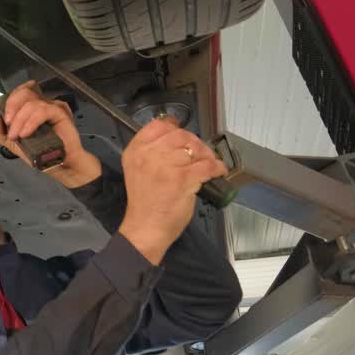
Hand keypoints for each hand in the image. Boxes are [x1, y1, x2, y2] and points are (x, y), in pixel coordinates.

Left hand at [0, 80, 101, 187]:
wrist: (60, 166)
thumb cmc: (40, 154)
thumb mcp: (14, 144)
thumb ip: (0, 132)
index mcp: (33, 107)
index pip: (20, 92)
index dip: (10, 99)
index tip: (4, 117)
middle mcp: (43, 103)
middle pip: (25, 92)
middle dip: (11, 107)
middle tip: (8, 124)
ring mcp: (53, 106)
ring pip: (32, 103)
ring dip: (19, 120)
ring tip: (17, 136)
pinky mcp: (60, 112)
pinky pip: (42, 110)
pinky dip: (31, 122)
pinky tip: (26, 134)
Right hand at [118, 118, 227, 264]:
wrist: (145, 228)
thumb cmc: (144, 202)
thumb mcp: (139, 170)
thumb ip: (153, 152)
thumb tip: (179, 139)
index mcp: (135, 151)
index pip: (158, 125)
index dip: (175, 128)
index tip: (184, 137)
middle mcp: (148, 155)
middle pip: (180, 135)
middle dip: (195, 142)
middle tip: (201, 154)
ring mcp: (165, 166)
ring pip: (195, 149)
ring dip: (207, 155)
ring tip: (209, 163)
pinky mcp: (182, 179)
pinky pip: (206, 165)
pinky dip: (217, 167)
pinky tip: (218, 171)